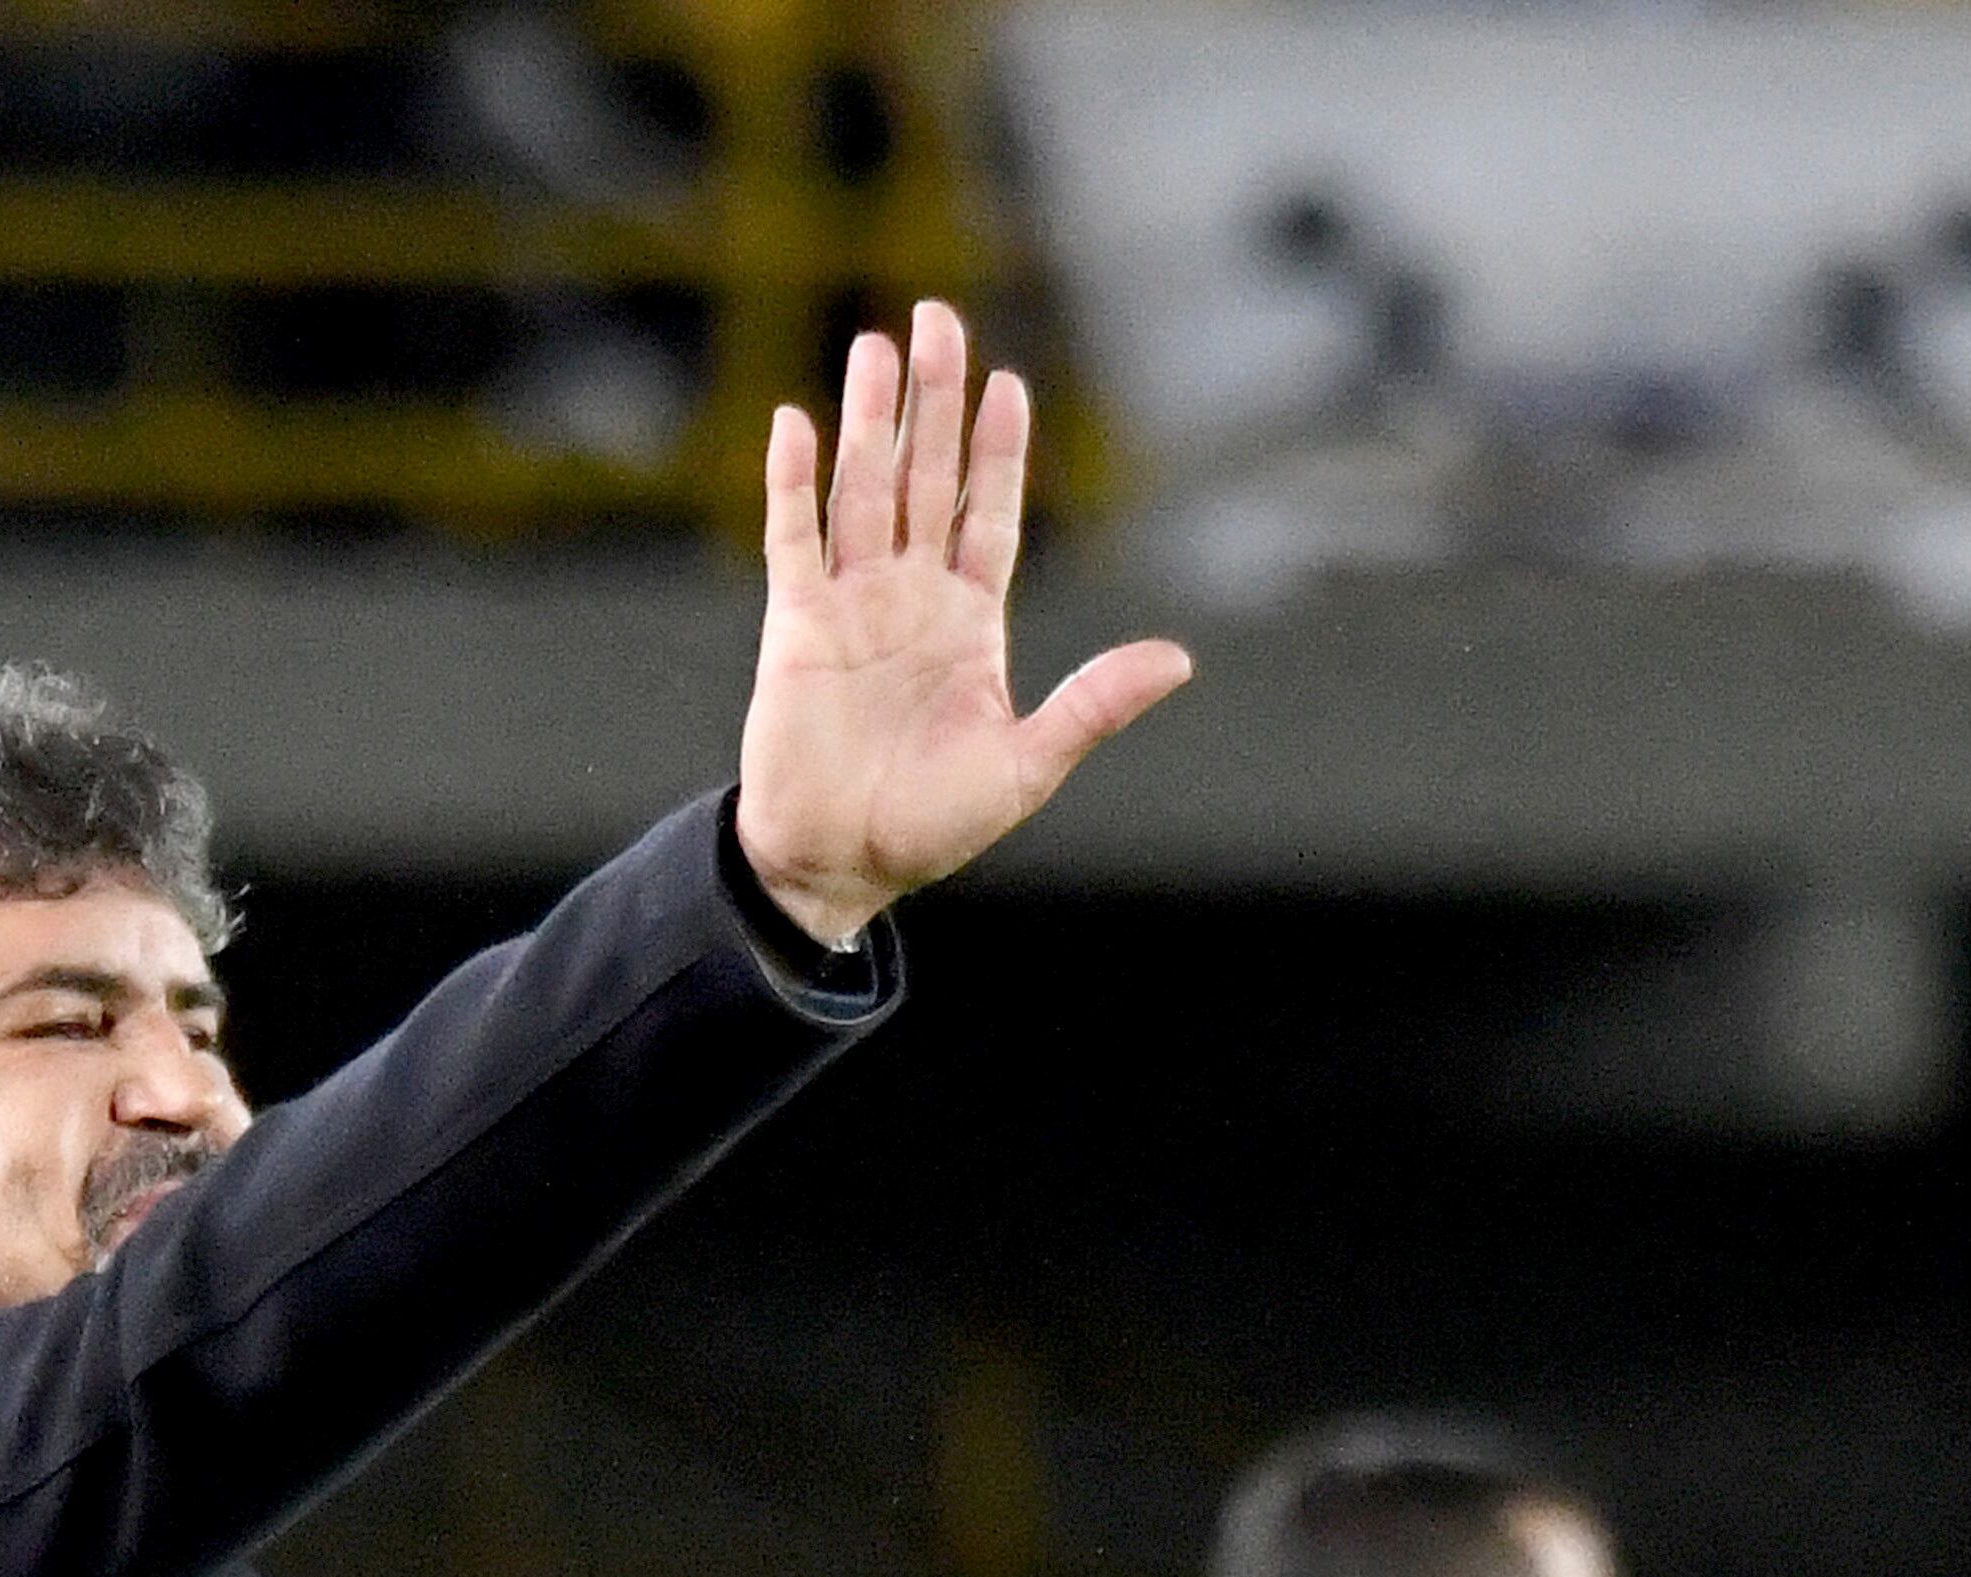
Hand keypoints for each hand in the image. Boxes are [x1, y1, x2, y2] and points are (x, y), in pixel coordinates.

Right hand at [735, 303, 1191, 943]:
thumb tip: (1178, 660)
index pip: (990, 514)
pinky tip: (797, 425)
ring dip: (871, 419)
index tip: (1010, 382)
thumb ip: (1093, 705)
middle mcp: (911, 600)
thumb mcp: (1027, 766)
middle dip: (935, 400)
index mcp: (970, 624)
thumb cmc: (930, 827)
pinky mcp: (795, 628)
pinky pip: (792, 540)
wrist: (836, 866)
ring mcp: (851, 607)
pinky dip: (793, 483)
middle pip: (926, 477)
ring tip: (877, 346)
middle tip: (938, 318)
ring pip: (863, 490)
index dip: (1000, 450)